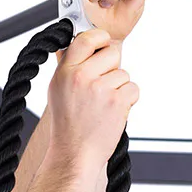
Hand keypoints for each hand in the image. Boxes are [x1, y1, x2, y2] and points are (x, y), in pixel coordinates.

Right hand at [46, 28, 138, 167]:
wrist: (75, 153)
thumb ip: (68, 66)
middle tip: (104, 86)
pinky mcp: (117, 101)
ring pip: (124, 74)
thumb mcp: (58, 90)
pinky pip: (133, 89)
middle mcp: (81, 76)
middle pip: (113, 53)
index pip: (86, 38)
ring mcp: (100, 89)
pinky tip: (114, 112)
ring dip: (120, 89)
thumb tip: (74, 44)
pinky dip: (129, 101)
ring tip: (104, 106)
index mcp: (65, 71)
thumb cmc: (68, 125)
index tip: (104, 42)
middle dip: (113, 67)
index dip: (100, 37)